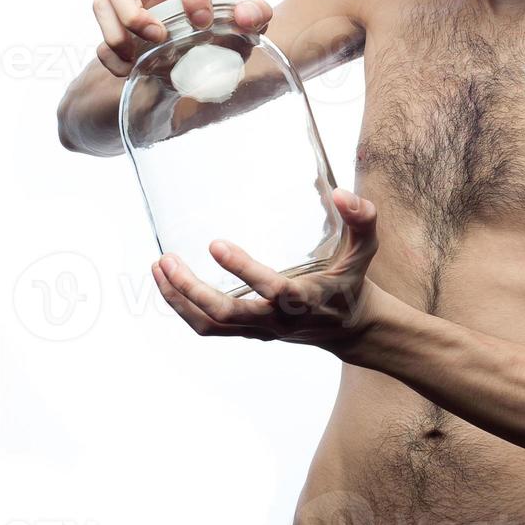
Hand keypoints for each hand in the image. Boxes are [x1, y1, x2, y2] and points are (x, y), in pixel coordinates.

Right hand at [92, 0, 271, 75]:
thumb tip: (246, 16)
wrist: (206, 71)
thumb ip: (256, 14)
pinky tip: (131, 71)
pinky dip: (111, 59)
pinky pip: (100, 44)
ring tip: (137, 56)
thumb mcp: (246, 29)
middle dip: (132, 10)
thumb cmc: (225, 38)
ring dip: (114, 31)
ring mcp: (131, 15)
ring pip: (100, 3)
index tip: (202, 21)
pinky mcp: (120, 41)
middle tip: (158, 37)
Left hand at [151, 187, 379, 355]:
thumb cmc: (353, 282)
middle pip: (226, 314)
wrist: (351, 329)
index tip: (215, 244)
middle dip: (191, 291)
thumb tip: (341, 193)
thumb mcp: (365, 249)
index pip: (272, 290)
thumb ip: (362, 219)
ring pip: (210, 324)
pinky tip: (169, 282)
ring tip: (159, 268)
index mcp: (305, 299)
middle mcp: (278, 320)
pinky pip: (209, 326)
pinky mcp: (250, 331)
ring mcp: (260, 329)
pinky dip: (184, 308)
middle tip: (167, 259)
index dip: (243, 270)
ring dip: (179, 300)